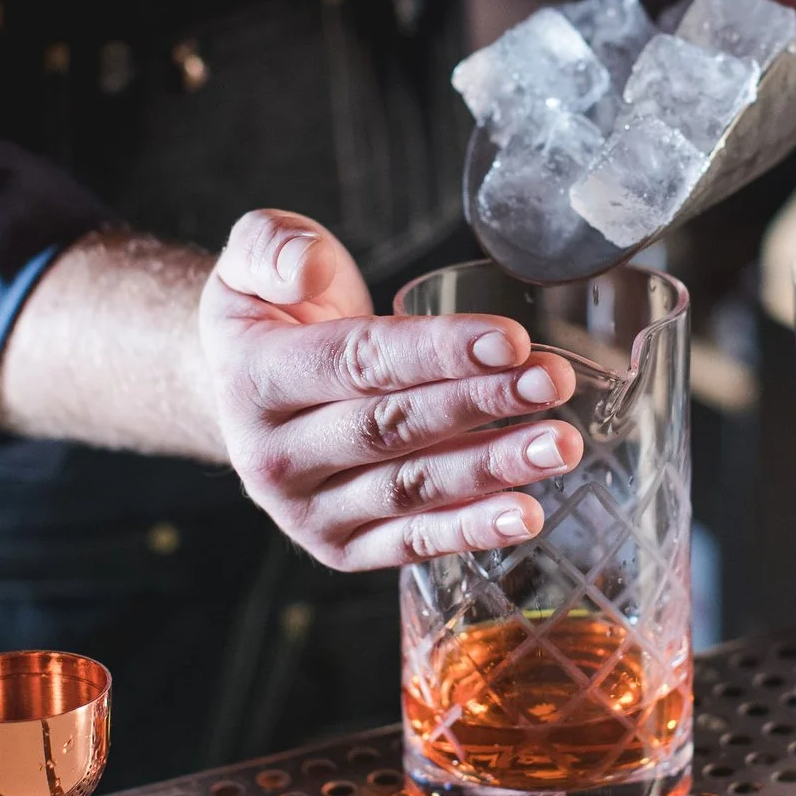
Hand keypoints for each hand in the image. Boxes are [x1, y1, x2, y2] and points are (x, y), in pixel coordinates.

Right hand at [198, 211, 581, 569]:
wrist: (238, 390)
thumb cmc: (269, 317)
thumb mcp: (251, 260)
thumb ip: (273, 247)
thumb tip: (308, 268)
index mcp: (254, 380)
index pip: (357, 364)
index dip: (438, 353)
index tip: (511, 340)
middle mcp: (273, 456)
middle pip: (392, 428)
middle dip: (482, 404)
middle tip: (553, 382)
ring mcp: (305, 511)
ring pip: (410, 489)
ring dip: (491, 468)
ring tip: (558, 445)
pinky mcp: (339, 548)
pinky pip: (411, 542)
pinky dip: (471, 532)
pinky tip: (526, 514)